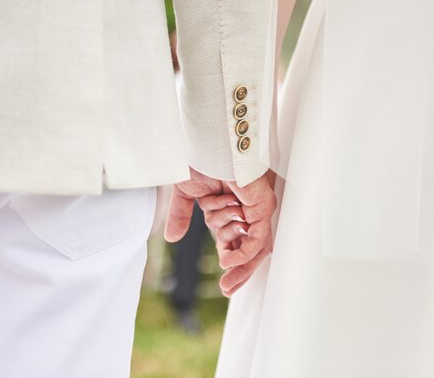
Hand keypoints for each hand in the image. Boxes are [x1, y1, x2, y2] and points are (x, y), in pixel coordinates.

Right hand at [164, 168, 276, 296]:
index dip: (231, 262)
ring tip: (222, 260)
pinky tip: (227, 261)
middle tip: (227, 290)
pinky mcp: (262, 206)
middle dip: (240, 273)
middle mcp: (248, 208)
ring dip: (235, 257)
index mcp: (232, 206)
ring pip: (254, 246)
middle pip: (251, 248)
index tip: (224, 287)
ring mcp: (257, 207)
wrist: (206, 144)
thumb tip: (171, 238)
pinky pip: (257, 238)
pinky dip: (244, 251)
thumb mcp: (186, 194)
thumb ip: (181, 216)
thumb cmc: (201, 158)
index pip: (236, 241)